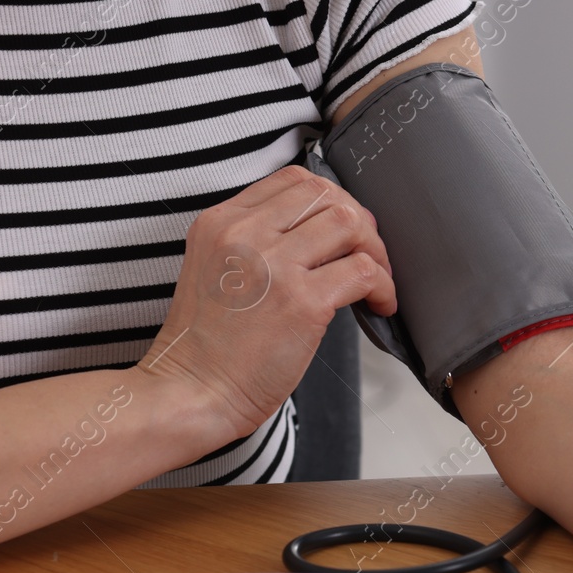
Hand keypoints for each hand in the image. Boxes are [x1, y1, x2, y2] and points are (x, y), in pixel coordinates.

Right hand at [139, 165, 396, 439]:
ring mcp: (275, 265)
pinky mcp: (302, 302)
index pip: (292, 180)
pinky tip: (378, 305)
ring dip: (375, 251)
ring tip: (376, 280)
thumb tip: (319, 239)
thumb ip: (254, 245)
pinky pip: (363, 271)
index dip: (330, 199)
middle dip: (358, 221)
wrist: (189, 392)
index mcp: (221, 222)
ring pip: (350, 224)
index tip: (343, 227)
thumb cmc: (204, 348)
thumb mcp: (214, 270)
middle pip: (325, 194)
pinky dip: (383, 286)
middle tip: (367, 253)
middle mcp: (246, 234)